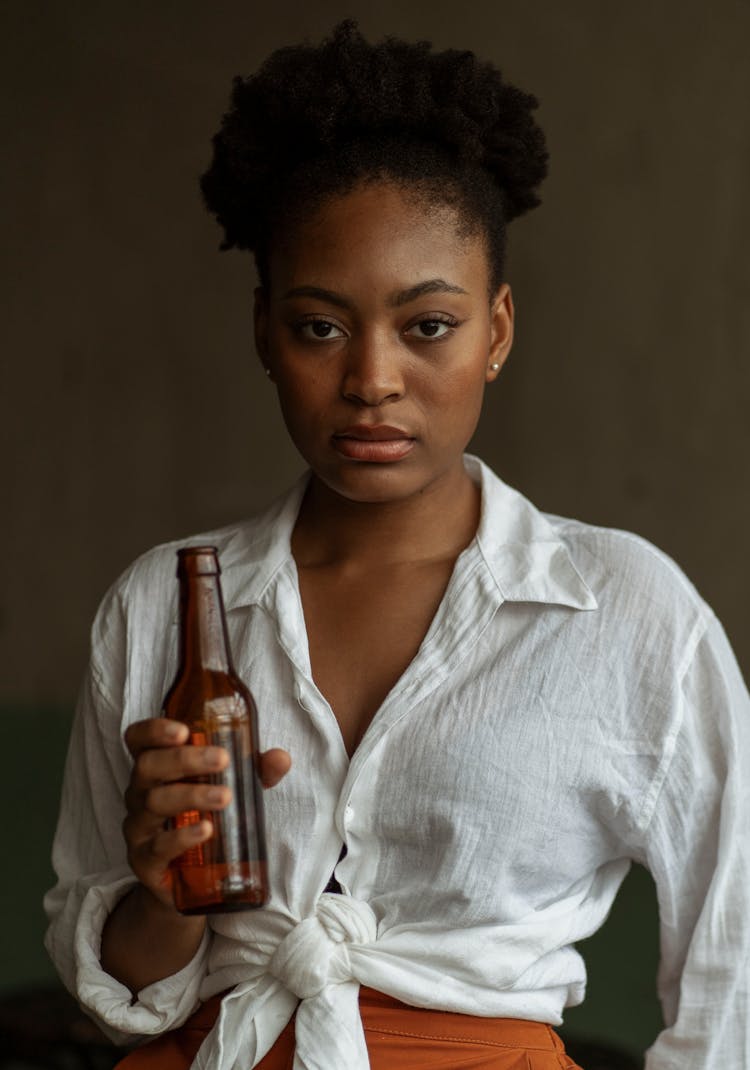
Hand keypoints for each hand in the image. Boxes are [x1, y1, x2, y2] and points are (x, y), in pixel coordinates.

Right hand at [122, 717, 290, 908]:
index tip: (184, 730)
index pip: (139, 739)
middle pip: (147, 766)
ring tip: (225, 797)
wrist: (183, 882)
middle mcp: (140, 793)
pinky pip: (158, 846)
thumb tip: (281, 758)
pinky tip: (205, 830)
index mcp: (156, 768)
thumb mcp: (231, 788)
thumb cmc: (202, 819)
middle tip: (222, 759)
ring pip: (154, 802)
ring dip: (191, 795)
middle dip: (184, 759)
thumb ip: (255, 771)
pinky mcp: (144, 861)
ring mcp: (139, 827)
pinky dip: (182, 836)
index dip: (154, 730)